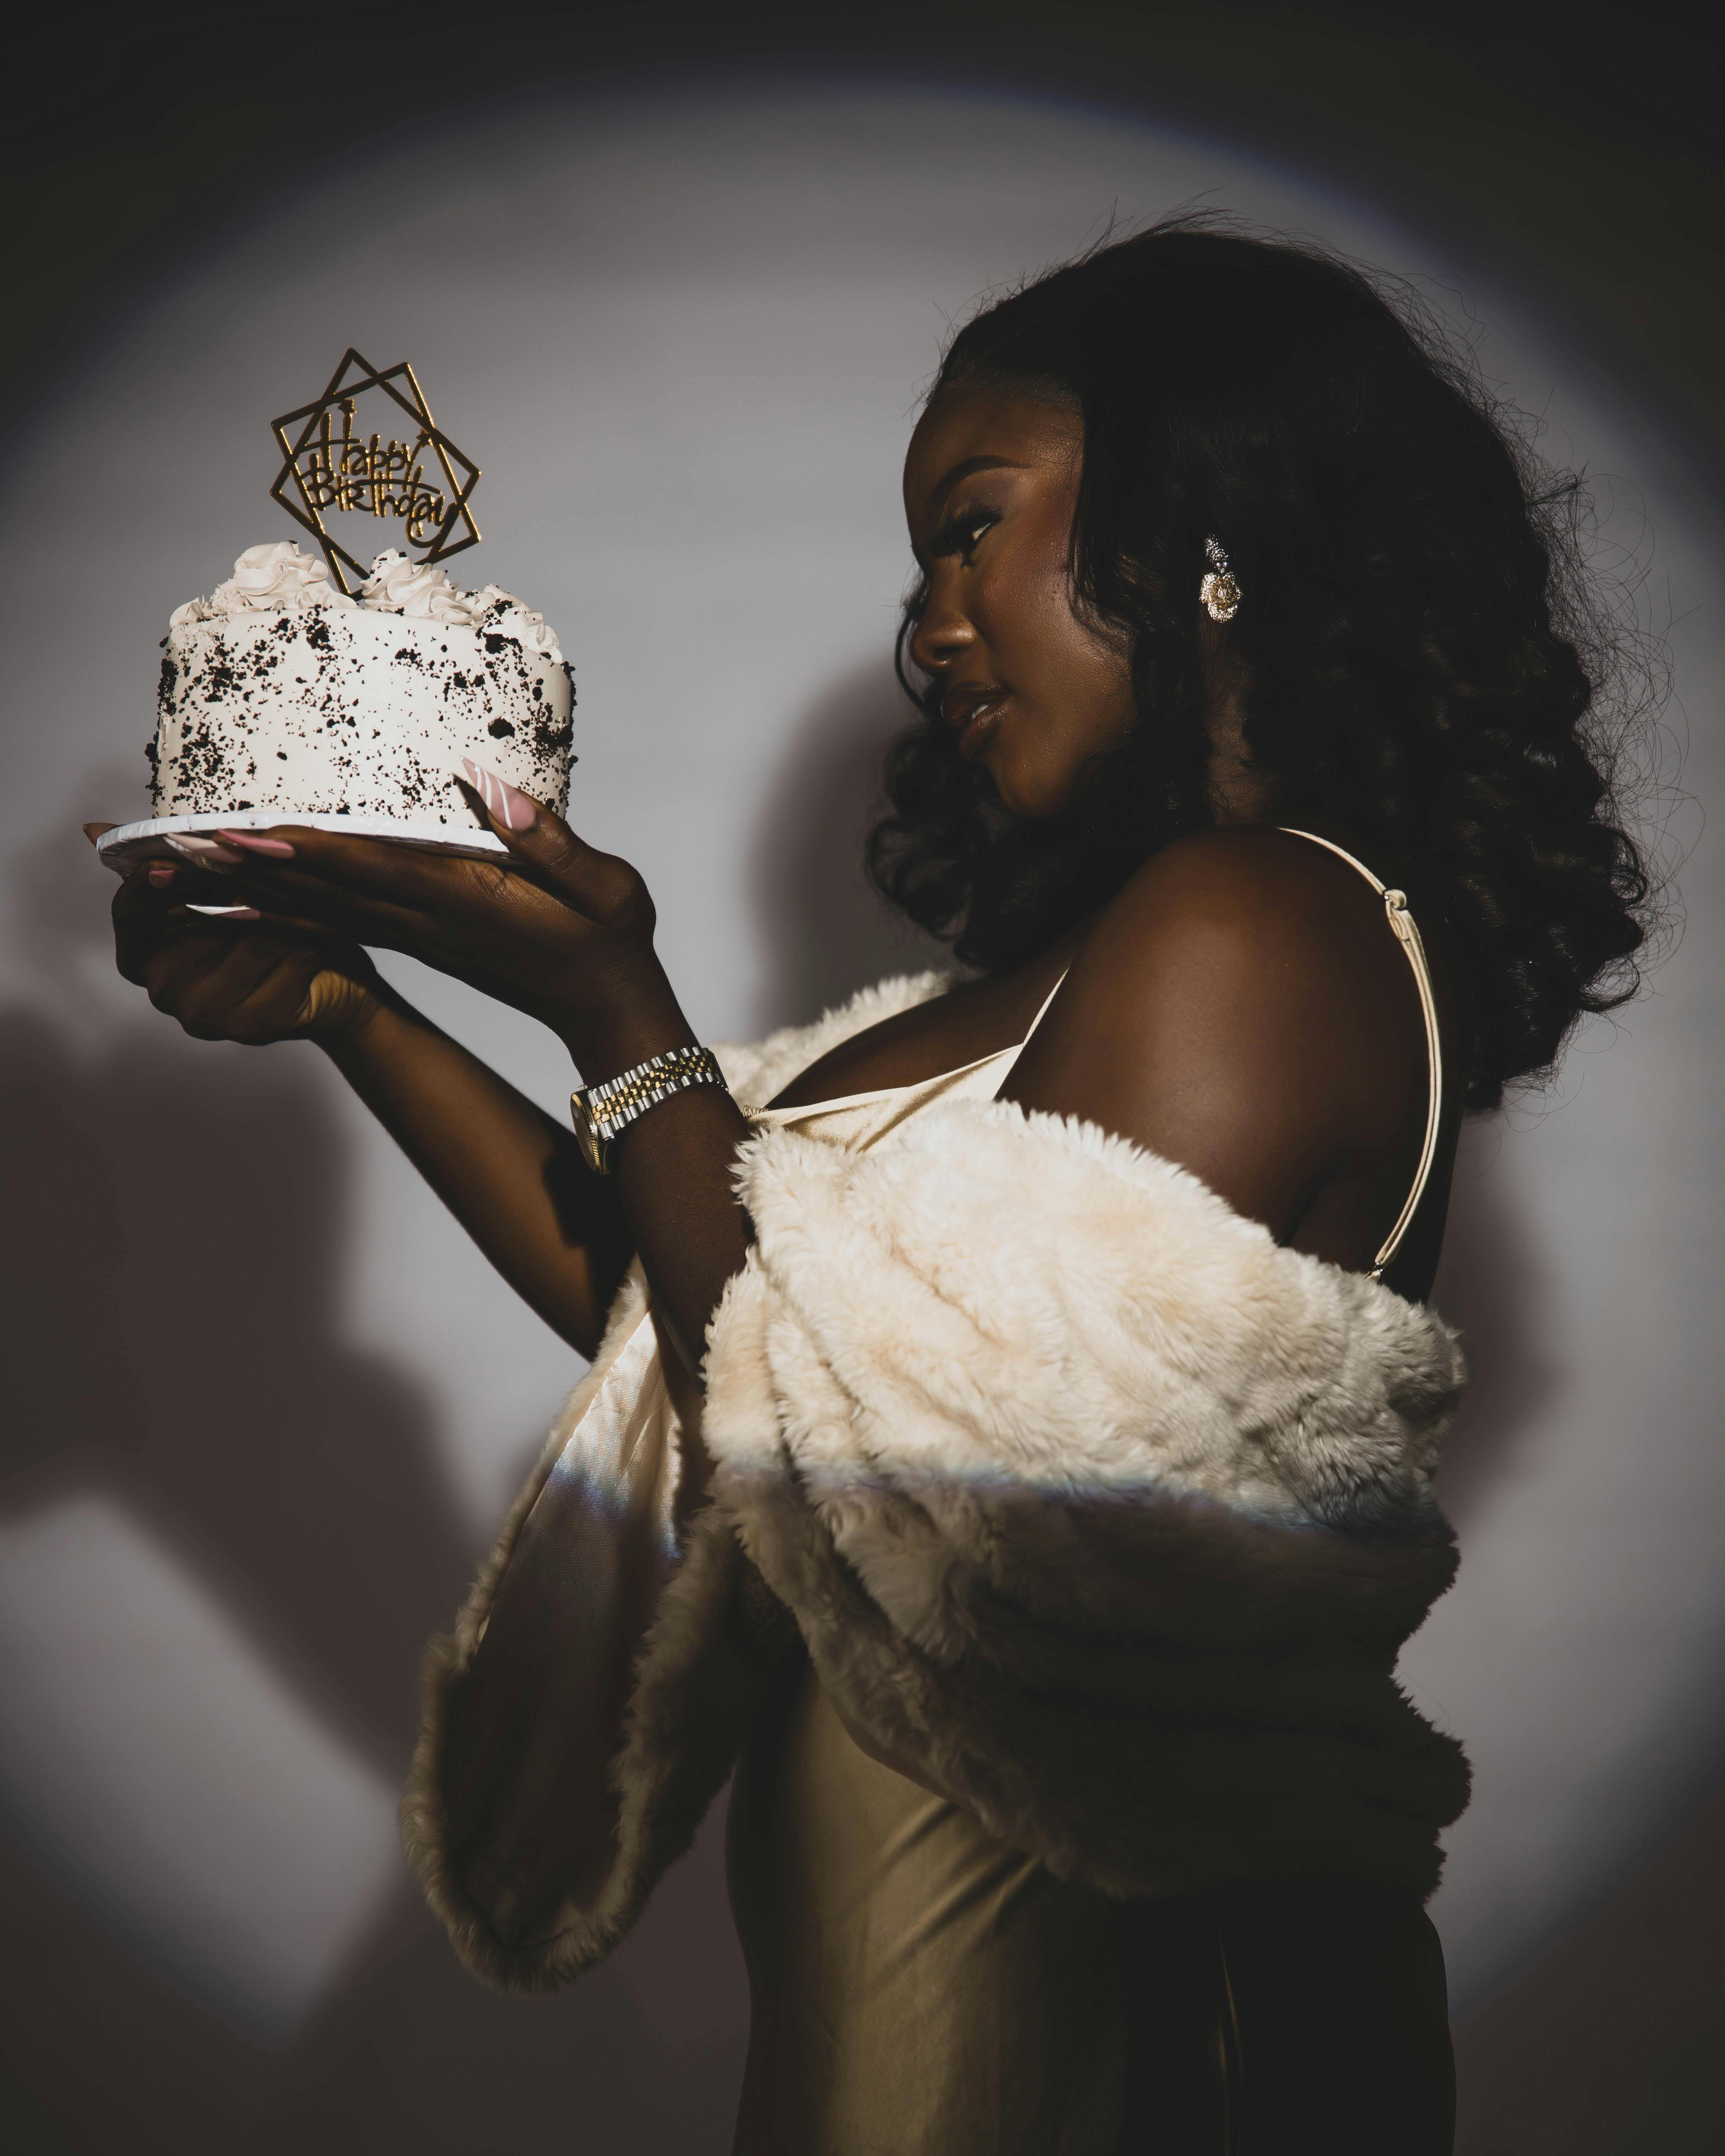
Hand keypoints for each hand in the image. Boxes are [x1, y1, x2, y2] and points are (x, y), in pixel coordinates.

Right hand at [95, 835, 380, 1047]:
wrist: (331, 990)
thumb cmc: (271, 934)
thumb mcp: (221, 892)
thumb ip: (171, 864)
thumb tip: (91, 828)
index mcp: (144, 957)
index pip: (131, 913)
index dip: (148, 885)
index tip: (168, 864)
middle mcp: (165, 991)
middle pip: (197, 920)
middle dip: (240, 886)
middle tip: (273, 870)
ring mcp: (205, 1015)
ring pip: (250, 937)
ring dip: (286, 915)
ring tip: (306, 909)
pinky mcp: (252, 1025)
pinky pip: (286, 961)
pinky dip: (309, 944)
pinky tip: (319, 943)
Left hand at [163, 770, 688, 1076]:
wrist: (609, 1010)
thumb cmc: (613, 940)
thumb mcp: (606, 888)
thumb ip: (550, 842)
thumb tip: (488, 789)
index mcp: (468, 902)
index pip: (374, 871)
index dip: (306, 852)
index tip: (246, 834)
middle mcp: (429, 923)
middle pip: (326, 892)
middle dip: (252, 867)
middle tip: (178, 845)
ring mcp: (420, 935)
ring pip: (323, 910)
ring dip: (254, 888)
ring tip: (188, 865)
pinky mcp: (419, 939)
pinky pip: (338, 923)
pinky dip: (286, 909)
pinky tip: (245, 899)